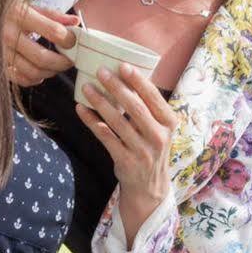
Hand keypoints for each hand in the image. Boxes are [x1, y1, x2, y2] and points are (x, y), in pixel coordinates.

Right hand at [4, 2, 75, 86]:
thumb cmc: (10, 10)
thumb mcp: (30, 6)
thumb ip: (53, 15)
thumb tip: (75, 21)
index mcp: (19, 15)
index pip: (53, 31)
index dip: (68, 39)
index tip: (73, 41)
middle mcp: (9, 34)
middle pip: (43, 57)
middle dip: (62, 62)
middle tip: (70, 59)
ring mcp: (2, 52)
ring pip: (33, 72)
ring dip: (50, 72)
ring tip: (57, 65)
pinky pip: (21, 79)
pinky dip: (35, 79)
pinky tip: (40, 72)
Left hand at [78, 63, 178, 218]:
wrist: (149, 187)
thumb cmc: (151, 148)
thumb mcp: (159, 129)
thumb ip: (149, 108)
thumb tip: (126, 76)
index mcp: (169, 123)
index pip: (153, 98)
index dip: (138, 81)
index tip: (123, 65)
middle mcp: (158, 137)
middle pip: (135, 108)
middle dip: (117, 88)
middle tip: (101, 71)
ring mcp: (142, 151)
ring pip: (118, 122)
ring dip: (100, 102)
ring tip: (87, 87)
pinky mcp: (126, 161)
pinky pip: (105, 137)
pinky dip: (92, 122)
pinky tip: (82, 109)